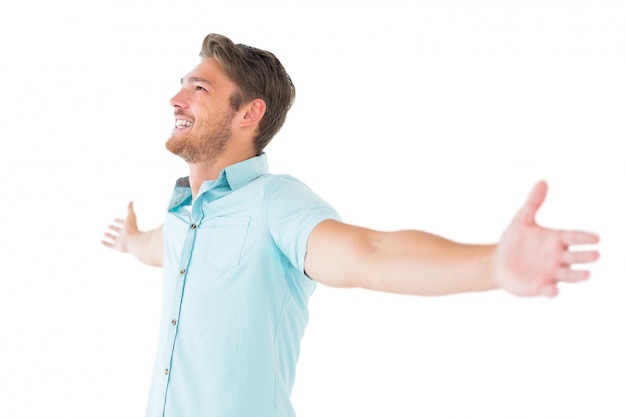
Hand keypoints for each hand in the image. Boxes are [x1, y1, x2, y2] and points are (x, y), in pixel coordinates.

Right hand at [101, 201, 138, 252]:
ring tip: (105, 233)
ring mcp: (122, 241)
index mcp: (129, 227)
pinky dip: (105, 243)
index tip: (114, 219)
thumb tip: (131, 201)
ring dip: (110, 235)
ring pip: (114, 238)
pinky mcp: (118, 247)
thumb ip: (130, 209)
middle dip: (114, 228)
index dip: (119, 221)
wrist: (133, 240)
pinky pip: (110, 245)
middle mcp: (125, 234)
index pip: (123, 223)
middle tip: (109, 226)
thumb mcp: (130, 216)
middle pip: (119, 231)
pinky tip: (100, 241)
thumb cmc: (132, 228)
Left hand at [493, 181, 599, 296]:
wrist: (498, 262)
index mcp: (556, 240)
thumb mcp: (522, 220)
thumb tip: (542, 181)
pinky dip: (551, 291)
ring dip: (577, 275)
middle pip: (575, 256)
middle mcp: (558, 258)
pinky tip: (553, 290)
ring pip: (568, 275)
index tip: (596, 238)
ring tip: (586, 274)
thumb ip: (533, 203)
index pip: (574, 237)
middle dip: (585, 256)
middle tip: (595, 254)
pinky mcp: (539, 287)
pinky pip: (548, 290)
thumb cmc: (514, 241)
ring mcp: (550, 274)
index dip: (584, 238)